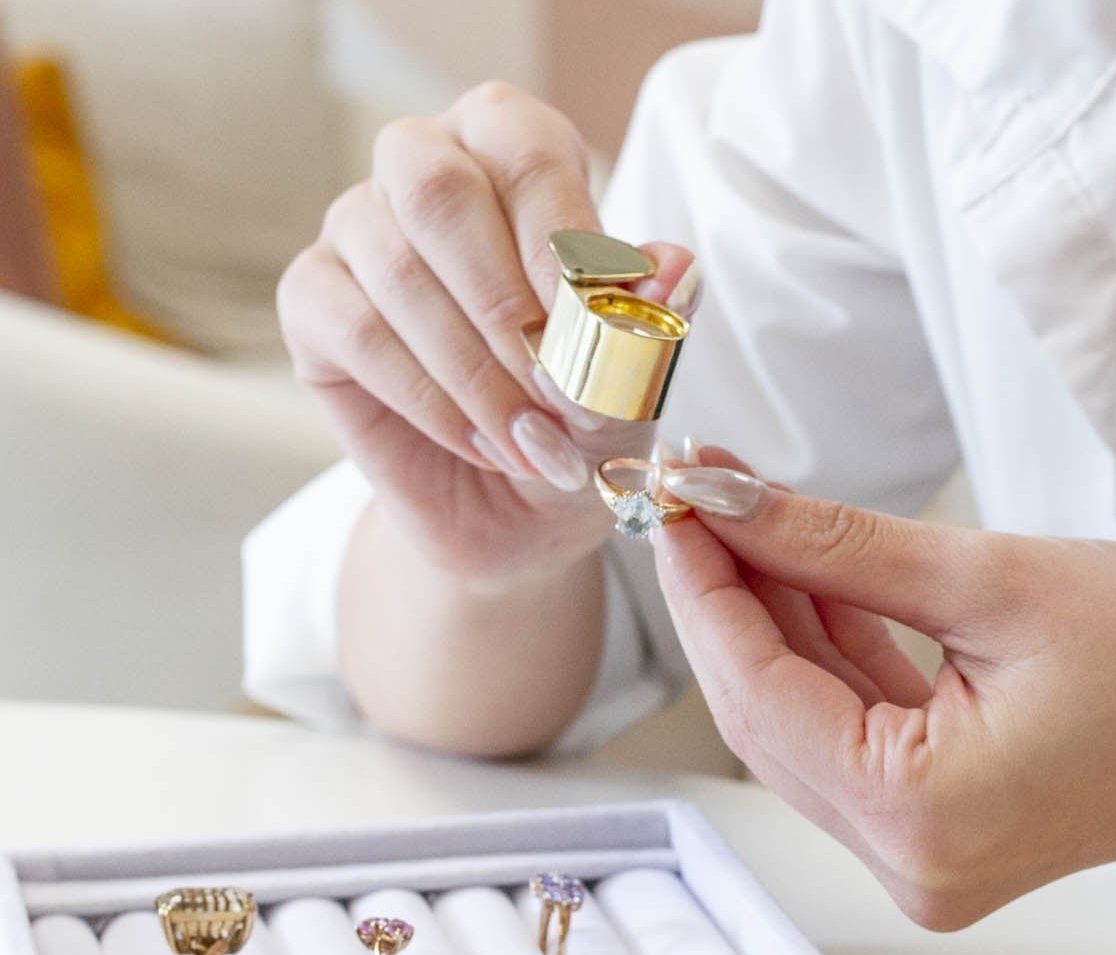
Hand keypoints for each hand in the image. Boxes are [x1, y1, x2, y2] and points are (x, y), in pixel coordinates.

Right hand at [277, 82, 697, 591]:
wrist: (522, 514)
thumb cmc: (578, 423)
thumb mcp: (630, 384)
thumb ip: (649, 323)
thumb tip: (674, 269)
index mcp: (514, 156)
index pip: (525, 149)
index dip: (557, 235)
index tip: (588, 325)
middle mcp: (426, 171)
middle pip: (435, 185)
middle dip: (502, 302)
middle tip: (552, 388)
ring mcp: (358, 231)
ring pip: (395, 268)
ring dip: (475, 371)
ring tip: (531, 442)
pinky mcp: (312, 302)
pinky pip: (356, 331)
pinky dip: (429, 399)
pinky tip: (482, 443)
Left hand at [655, 453, 1115, 928]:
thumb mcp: (988, 579)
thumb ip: (836, 547)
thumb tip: (727, 500)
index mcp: (919, 816)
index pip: (759, 694)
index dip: (704, 589)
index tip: (674, 500)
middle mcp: (907, 863)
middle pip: (768, 719)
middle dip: (728, 603)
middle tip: (699, 497)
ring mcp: (922, 860)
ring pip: (804, 728)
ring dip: (773, 625)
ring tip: (745, 521)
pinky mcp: (940, 836)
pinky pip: (853, 742)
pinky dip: (827, 661)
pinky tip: (802, 579)